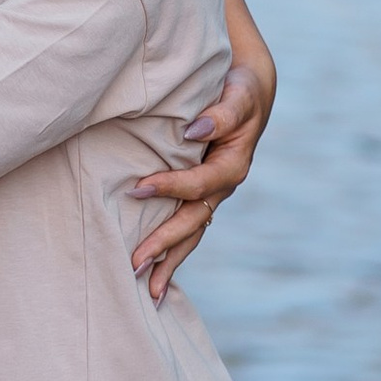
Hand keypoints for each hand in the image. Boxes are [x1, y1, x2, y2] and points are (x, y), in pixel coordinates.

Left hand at [130, 57, 270, 299]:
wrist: (247, 91)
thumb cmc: (241, 89)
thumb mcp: (238, 96)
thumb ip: (221, 113)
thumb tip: (195, 130)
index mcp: (233, 165)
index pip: (199, 183)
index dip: (171, 187)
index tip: (138, 188)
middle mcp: (224, 187)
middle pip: (193, 222)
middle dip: (165, 243)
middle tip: (133, 262)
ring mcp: (213, 196)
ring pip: (191, 235)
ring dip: (169, 262)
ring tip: (146, 291)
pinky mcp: (201, 197)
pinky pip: (186, 229)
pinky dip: (171, 254)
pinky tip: (154, 277)